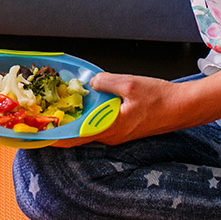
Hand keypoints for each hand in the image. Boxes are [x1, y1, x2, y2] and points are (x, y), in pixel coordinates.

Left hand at [53, 72, 200, 146]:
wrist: (184, 107)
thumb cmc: (161, 99)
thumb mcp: (130, 84)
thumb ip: (106, 81)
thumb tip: (91, 82)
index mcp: (110, 129)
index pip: (75, 137)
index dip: (54, 137)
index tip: (37, 135)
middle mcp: (111, 136)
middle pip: (78, 134)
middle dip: (60, 127)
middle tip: (42, 115)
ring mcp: (118, 134)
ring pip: (88, 129)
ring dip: (73, 122)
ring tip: (57, 109)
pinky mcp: (124, 129)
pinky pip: (99, 125)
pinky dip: (87, 118)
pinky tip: (84, 105)